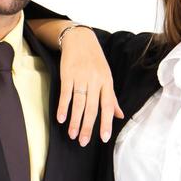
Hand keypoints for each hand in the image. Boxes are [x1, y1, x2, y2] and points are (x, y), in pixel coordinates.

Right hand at [55, 27, 122, 144]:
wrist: (80, 39)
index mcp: (107, 82)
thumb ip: (112, 98)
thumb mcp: (107, 77)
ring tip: (72, 135)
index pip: (108, 106)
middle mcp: (95, 81)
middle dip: (88, 126)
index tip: (104, 138)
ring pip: (78, 103)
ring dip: (75, 120)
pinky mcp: (68, 73)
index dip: (106, 122)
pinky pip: (65, 93)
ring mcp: (81, 77)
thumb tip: (120, 116)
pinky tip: (61, 119)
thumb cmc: (95, 61)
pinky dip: (63, 107)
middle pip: (92, 107)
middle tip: (83, 142)